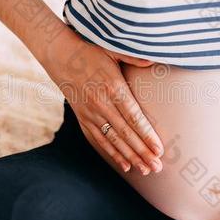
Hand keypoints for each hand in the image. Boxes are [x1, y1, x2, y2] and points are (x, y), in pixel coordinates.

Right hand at [45, 36, 163, 174]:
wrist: (59, 55)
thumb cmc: (90, 50)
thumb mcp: (113, 49)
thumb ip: (134, 57)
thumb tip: (154, 59)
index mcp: (112, 88)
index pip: (133, 117)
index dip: (147, 135)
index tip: (159, 149)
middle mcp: (101, 104)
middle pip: (125, 134)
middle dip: (142, 152)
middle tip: (158, 167)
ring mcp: (90, 113)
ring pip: (113, 140)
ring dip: (130, 157)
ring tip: (146, 170)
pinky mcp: (83, 117)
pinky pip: (99, 140)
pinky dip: (112, 153)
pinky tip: (125, 165)